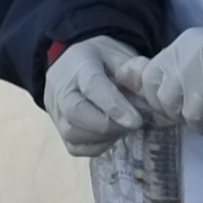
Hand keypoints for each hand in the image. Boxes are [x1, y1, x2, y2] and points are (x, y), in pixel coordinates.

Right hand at [40, 33, 153, 154]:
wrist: (75, 64)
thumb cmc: (104, 60)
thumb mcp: (121, 55)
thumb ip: (133, 72)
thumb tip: (147, 93)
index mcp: (79, 63)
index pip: (92, 86)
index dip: (114, 105)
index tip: (136, 121)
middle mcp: (60, 88)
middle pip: (76, 112)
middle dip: (110, 124)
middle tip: (134, 123)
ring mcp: (55, 111)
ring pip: (73, 133)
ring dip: (104, 136)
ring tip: (124, 126)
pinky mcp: (58, 129)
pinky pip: (75, 146)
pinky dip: (97, 145)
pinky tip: (112, 134)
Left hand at [141, 21, 202, 132]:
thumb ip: (175, 66)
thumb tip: (131, 81)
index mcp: (184, 45)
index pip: (149, 78)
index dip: (156, 98)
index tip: (174, 104)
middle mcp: (193, 58)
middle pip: (165, 101)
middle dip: (178, 114)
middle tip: (200, 112)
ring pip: (189, 116)